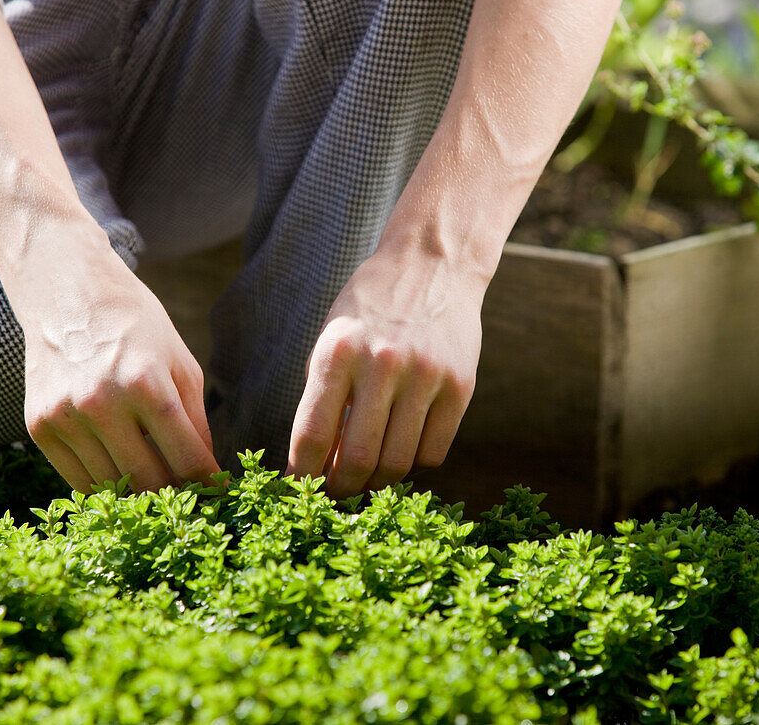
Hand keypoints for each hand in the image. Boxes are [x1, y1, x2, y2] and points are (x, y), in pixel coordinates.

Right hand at [15, 232, 220, 493]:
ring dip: (137, 494)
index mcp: (146, 384)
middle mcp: (101, 403)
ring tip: (154, 485)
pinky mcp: (38, 426)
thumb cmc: (135, 325)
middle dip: (174, 495)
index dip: (206, 484)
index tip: (216, 493)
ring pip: (111, 487)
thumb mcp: (180, 363)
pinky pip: (77, 479)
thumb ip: (195, 421)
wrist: (66, 292)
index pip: (186, 459)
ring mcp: (65, 417)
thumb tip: (207, 474)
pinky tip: (119, 474)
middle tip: (187, 496)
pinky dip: (102, 485)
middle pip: (148, 481)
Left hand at [286, 247, 482, 496]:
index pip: (312, 434)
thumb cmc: (370, 310)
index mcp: (338, 353)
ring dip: (378, 481)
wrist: (433, 265)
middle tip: (336, 493)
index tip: (298, 489)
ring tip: (368, 476)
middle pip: (359, 458)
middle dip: (341, 488)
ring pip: (398, 462)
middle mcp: (382, 365)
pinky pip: (434, 452)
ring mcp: (425, 376)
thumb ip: (322, 400)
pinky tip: (402, 449)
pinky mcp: (460, 387)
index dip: (302, 474)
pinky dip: (414, 464)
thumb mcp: (332, 341)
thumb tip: (317, 465)